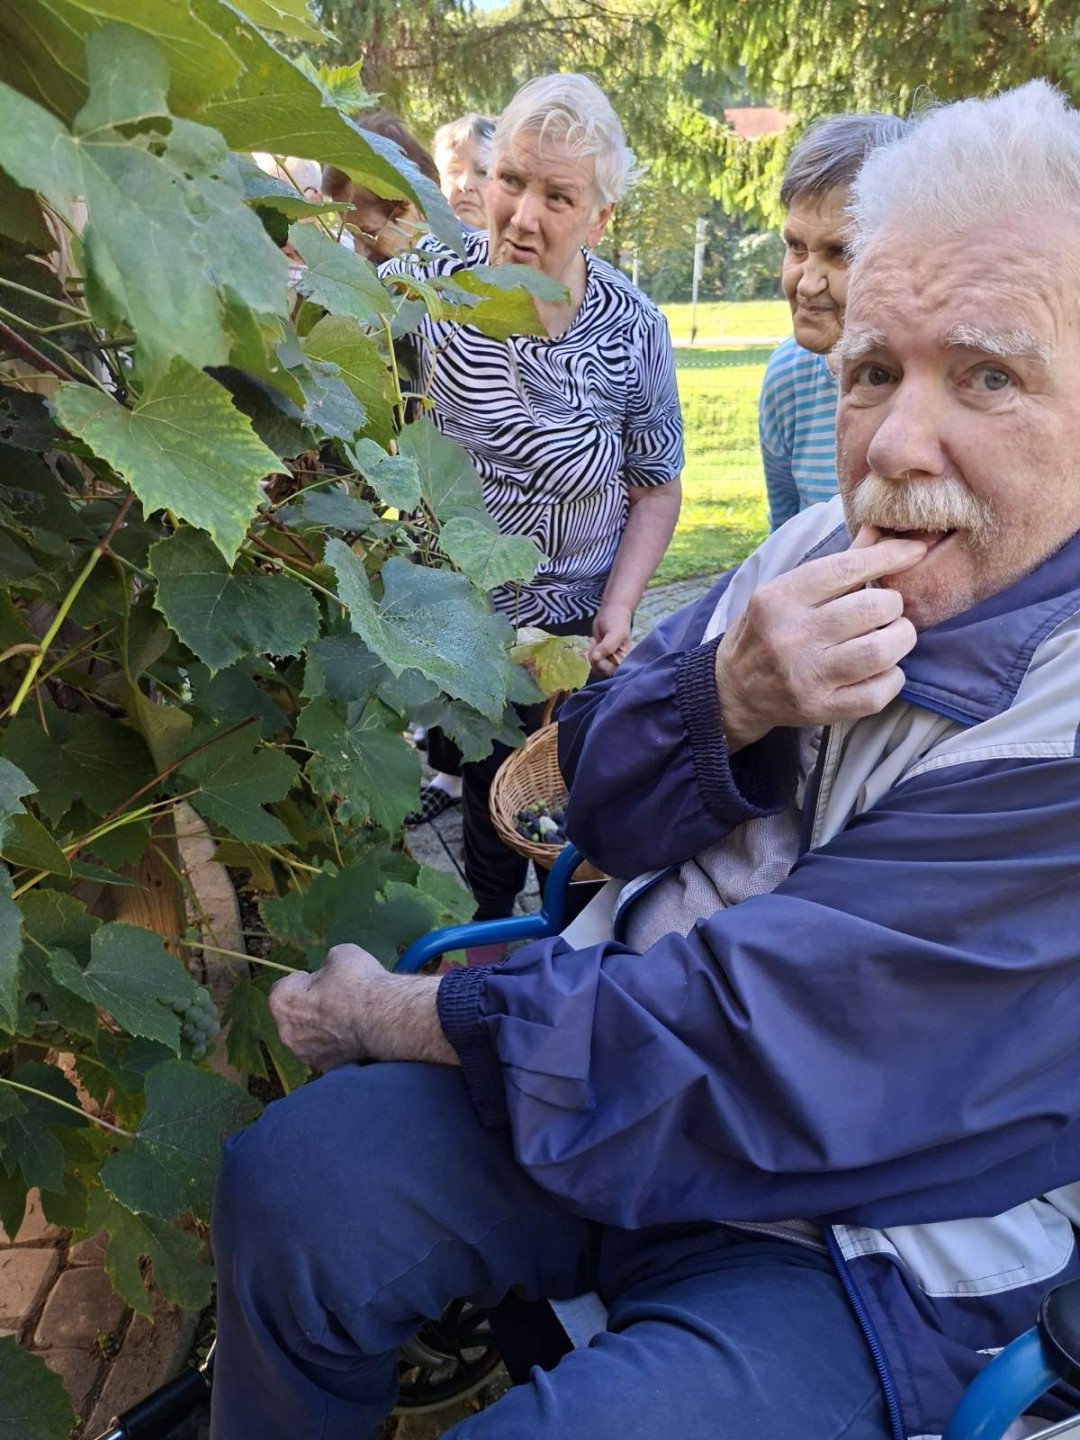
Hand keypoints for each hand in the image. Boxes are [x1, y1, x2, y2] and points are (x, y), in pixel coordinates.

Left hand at [269, 944, 386, 1071]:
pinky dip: (336, 1045)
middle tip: (335, 998)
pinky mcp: (325, 1067)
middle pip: (294, 1015)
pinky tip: (354, 1034)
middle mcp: (285, 1032)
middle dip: (309, 1007)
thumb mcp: (340, 955)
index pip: (283, 987)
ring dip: (321, 1028)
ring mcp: (305, 1054)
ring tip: (347, 1018)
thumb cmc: (358, 982)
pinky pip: (326, 1051)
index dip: (303, 982)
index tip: (321, 980)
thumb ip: (325, 965)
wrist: (384, 1018)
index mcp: (281, 1000)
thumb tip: (329, 973)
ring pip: (309, 1037)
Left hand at [589, 602, 632, 676]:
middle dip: (593, 658)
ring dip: (587, 654)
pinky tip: (590, 641)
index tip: (597, 650)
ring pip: (591, 667)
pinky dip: (584, 651)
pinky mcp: (594, 657)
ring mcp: (603, 661)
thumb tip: (596, 658)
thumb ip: (608, 646)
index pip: (610, 671)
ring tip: (593, 640)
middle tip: (594, 642)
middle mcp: (614, 664)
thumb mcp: (616, 632)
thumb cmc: (617, 622)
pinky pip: (585, 660)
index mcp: (623, 661)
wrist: (611, 612)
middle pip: (599, 671)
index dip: (601, 664)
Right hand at [713, 527, 926, 751]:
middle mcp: (791, 636)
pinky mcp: (820, 709)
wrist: (734, 690)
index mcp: (780, 598)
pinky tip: (883, 668)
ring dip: (900, 639)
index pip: (847, 568)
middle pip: (873, 609)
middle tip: (889, 608)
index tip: (914, 551)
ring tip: (893, 635)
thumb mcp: (787, 592)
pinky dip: (892, 677)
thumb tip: (877, 532)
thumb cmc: (767, 631)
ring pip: (881, 651)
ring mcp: (806, 676)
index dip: (890, 556)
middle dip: (894, 604)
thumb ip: (836, 565)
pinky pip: (878, 693)